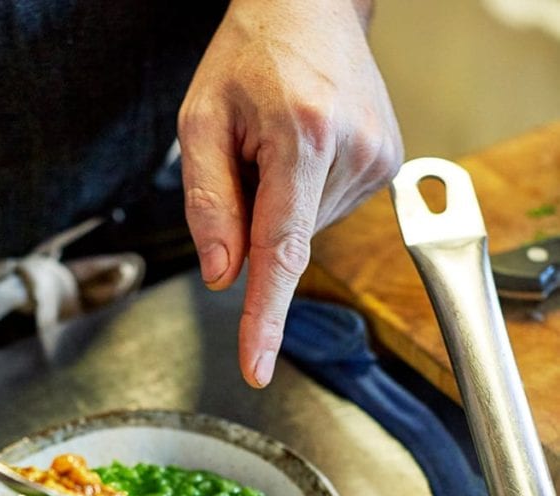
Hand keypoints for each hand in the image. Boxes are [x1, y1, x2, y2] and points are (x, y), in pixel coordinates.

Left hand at [178, 0, 402, 386]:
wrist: (310, 6)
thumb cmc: (249, 56)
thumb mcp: (201, 121)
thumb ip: (209, 203)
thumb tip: (224, 277)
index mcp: (302, 136)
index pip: (280, 250)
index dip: (264, 317)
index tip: (256, 367)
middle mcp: (352, 150)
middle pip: (285, 238)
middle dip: (255, 220)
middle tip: (249, 157)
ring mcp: (378, 159)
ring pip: (307, 229)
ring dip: (281, 205)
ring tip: (279, 143)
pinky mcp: (388, 163)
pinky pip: (328, 210)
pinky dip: (305, 197)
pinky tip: (304, 150)